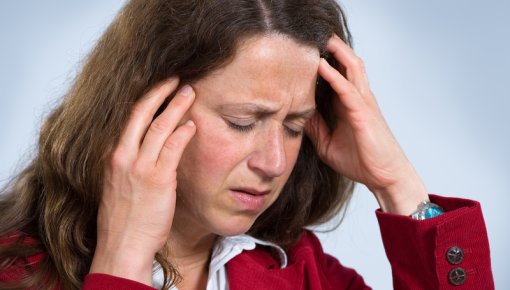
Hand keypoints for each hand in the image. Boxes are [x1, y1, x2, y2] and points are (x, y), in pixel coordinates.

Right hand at [89, 78, 195, 284]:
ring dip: (177, 106)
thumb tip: (149, 146)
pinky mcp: (158, 179)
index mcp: (112, 155)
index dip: (146, 98)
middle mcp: (123, 156)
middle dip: (161, 91)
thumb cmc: (123, 218)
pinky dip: (183, 133)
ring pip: (160, 125)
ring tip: (190, 93)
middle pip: (142, 112)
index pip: (129, 117)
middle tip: (177, 79)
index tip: (159, 87)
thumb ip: (130, 162)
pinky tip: (192, 125)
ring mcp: (140, 166)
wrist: (122, 245)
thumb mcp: (118, 183)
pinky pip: (173, 148)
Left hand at [306, 35, 427, 214]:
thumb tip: (292, 114)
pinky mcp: (364, 113)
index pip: (335, 74)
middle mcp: (357, 98)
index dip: (321, 60)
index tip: (302, 50)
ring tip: (317, 38)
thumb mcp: (325, 142)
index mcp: (348, 104)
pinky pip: (348, 89)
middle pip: (345, 62)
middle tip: (311, 34)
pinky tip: (320, 65)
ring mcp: (362, 103)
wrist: (384, 177)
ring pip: (350, 67)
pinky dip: (334, 76)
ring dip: (335, 51)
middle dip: (331, 47)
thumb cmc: (360, 160)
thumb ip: (312, 126)